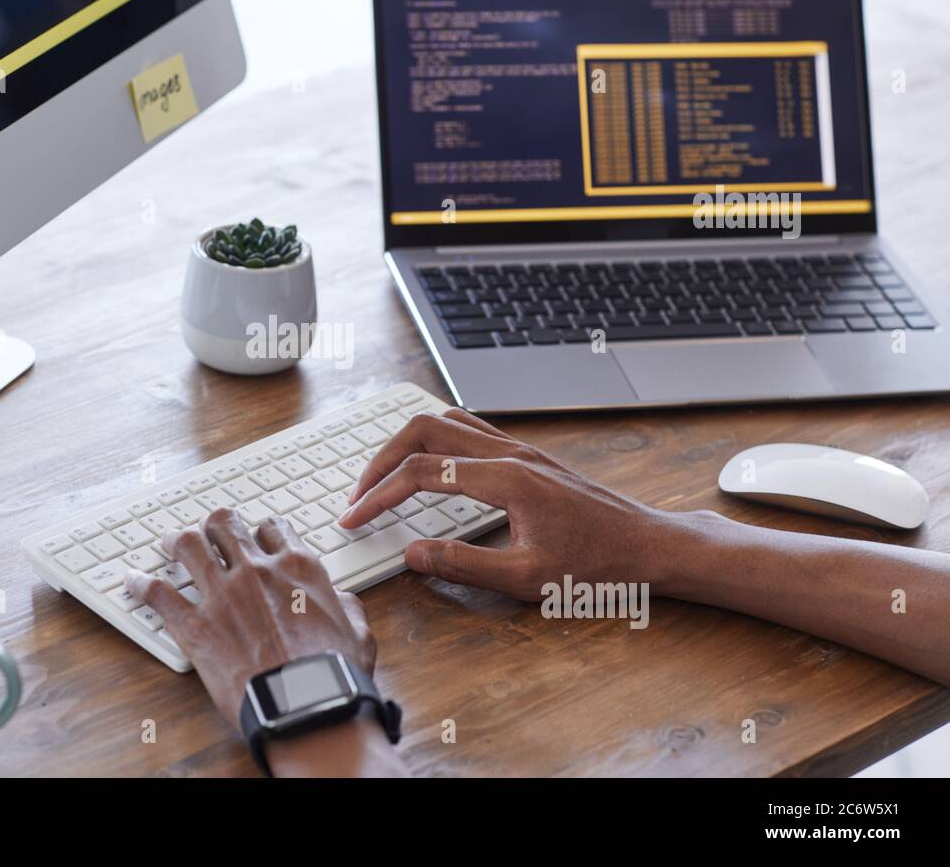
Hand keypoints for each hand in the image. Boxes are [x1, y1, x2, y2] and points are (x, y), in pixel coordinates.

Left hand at [125, 509, 376, 729]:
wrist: (304, 706)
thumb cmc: (333, 675)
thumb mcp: (358, 632)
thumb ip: (347, 606)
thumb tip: (341, 599)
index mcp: (298, 567)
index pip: (273, 528)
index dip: (261, 529)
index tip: (256, 536)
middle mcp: (257, 570)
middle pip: (226, 525)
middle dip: (216, 525)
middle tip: (208, 531)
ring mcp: (222, 594)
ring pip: (189, 545)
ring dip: (177, 539)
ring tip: (169, 540)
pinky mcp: (195, 625)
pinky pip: (159, 594)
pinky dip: (142, 584)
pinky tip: (132, 580)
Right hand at [338, 408, 693, 598]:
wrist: (647, 544)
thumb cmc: (597, 564)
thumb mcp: (526, 579)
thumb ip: (463, 565)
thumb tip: (412, 553)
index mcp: (505, 478)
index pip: (420, 472)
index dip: (378, 495)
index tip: (354, 518)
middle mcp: (508, 453)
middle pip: (423, 429)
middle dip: (380, 459)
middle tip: (357, 494)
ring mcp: (518, 448)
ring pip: (443, 421)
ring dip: (404, 444)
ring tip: (381, 478)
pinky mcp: (526, 454)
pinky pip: (466, 429)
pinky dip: (432, 441)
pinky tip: (426, 469)